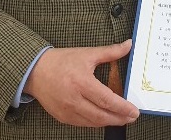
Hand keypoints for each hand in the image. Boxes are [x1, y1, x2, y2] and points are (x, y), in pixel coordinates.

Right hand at [24, 41, 139, 127]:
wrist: (35, 71)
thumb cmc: (61, 61)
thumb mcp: (87, 53)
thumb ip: (110, 52)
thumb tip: (128, 45)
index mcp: (82, 83)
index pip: (107, 99)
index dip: (122, 107)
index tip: (134, 111)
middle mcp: (74, 100)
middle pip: (101, 116)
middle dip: (120, 119)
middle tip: (132, 117)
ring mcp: (67, 111)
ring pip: (93, 123)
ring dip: (109, 122)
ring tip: (122, 119)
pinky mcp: (62, 117)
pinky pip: (82, 124)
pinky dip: (95, 122)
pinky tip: (104, 118)